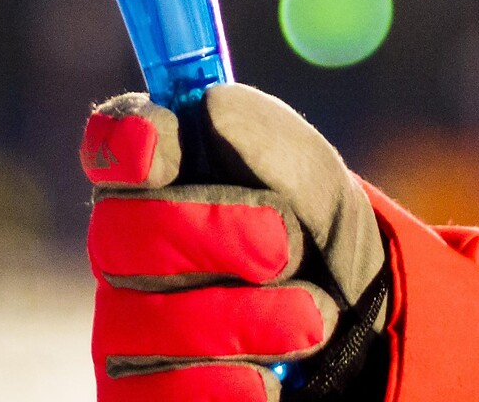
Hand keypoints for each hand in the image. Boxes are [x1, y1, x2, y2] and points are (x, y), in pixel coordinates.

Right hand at [83, 84, 390, 401]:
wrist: (363, 354)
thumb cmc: (325, 255)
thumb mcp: (323, 194)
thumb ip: (275, 145)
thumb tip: (212, 106)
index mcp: (165, 185)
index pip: (114, 148)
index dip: (123, 141)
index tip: (163, 142)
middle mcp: (129, 258)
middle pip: (121, 233)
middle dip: (211, 231)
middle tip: (285, 245)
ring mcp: (127, 336)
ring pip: (148, 322)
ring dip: (245, 318)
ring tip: (316, 318)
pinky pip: (166, 396)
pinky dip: (233, 384)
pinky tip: (274, 380)